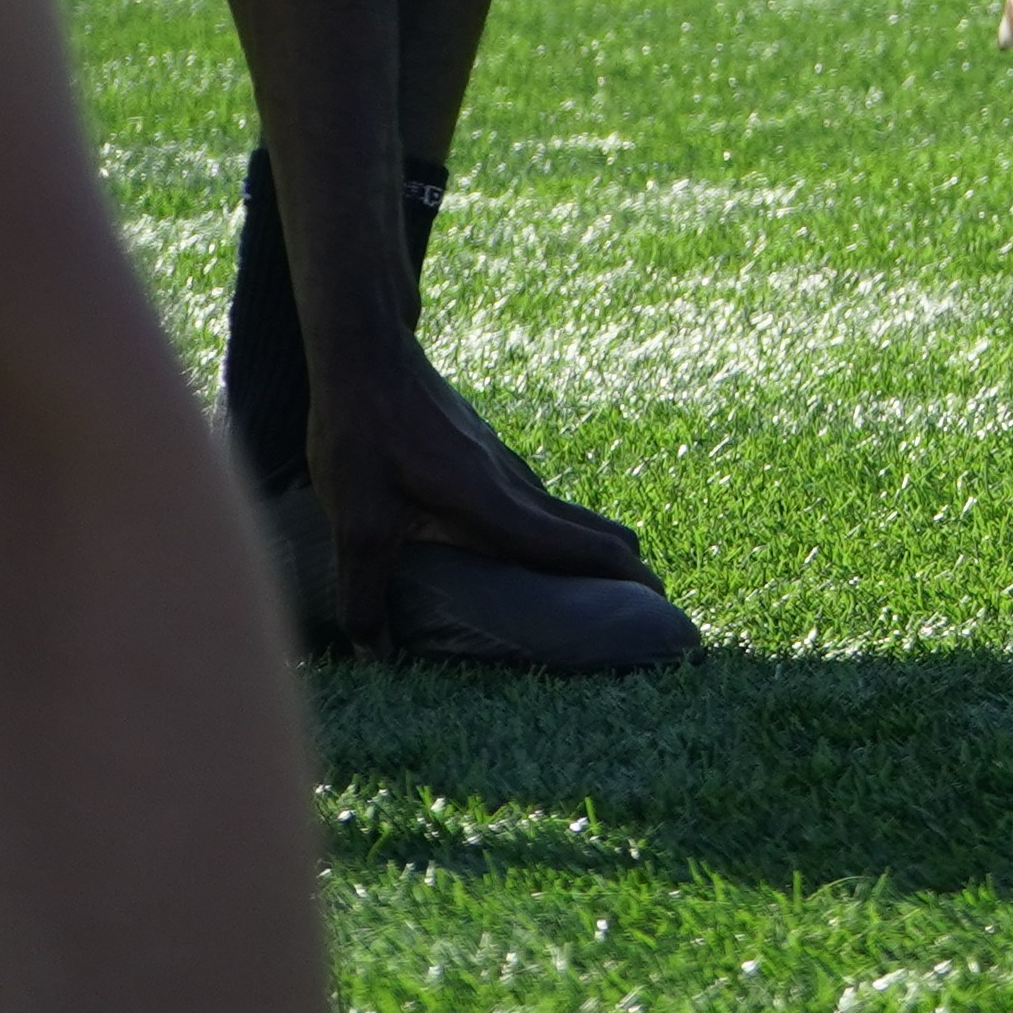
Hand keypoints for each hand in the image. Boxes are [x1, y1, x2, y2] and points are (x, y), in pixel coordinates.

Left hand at [308, 334, 649, 638]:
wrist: (369, 356)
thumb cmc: (362, 435)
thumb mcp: (354, 522)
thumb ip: (364, 594)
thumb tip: (374, 656)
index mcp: (495, 503)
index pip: (576, 545)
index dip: (621, 575)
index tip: (659, 601)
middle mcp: (514, 484)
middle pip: (589, 529)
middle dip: (620, 568)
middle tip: (634, 608)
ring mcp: (505, 465)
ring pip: (563, 514)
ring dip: (583, 551)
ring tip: (579, 593)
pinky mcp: (487, 455)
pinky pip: (536, 502)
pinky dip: (552, 532)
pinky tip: (517, 549)